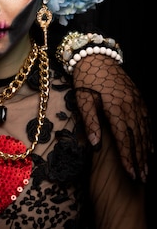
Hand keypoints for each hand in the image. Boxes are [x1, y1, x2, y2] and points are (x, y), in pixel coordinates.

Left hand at [73, 55, 152, 181]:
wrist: (96, 56)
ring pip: (143, 129)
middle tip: (142, 177)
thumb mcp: (83, 99)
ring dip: (146, 149)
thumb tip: (95, 145)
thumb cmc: (86, 78)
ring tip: (147, 167)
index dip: (128, 157)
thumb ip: (90, 121)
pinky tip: (150, 146)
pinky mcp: (138, 96)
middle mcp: (129, 105)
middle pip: (137, 137)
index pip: (123, 138)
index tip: (131, 173)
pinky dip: (149, 134)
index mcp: (115, 106)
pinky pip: (146, 118)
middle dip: (140, 158)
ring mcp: (136, 100)